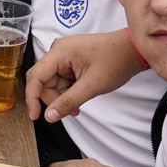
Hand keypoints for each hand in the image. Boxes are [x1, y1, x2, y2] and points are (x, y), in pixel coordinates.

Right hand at [26, 29, 142, 123]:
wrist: (134, 50)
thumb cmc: (116, 61)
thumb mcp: (92, 85)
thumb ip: (68, 101)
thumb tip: (49, 116)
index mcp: (60, 52)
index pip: (35, 77)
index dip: (32, 98)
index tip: (35, 117)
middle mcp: (58, 51)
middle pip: (43, 82)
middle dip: (54, 99)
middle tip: (71, 111)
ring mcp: (65, 56)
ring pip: (53, 83)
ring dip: (63, 97)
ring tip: (79, 105)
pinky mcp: (71, 60)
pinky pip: (62, 80)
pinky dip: (69, 91)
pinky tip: (80, 96)